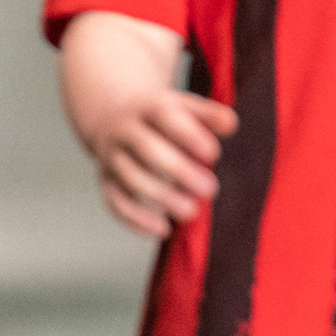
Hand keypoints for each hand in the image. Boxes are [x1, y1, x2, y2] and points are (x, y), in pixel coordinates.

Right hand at [84, 88, 236, 239]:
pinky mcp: (105, 182)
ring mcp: (111, 157)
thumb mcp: (182, 106)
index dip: (189, 135)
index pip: (165, 117)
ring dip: (161, 197)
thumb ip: (208, 114)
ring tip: (191, 212)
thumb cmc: (159, 118)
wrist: (110, 119)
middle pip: (147, 149)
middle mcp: (124, 131)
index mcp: (147, 107)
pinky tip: (163, 229)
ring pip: (131, 178)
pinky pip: (116, 202)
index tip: (213, 153)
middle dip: (179, 170)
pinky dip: (136, 219)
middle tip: (210, 189)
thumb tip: (231, 125)